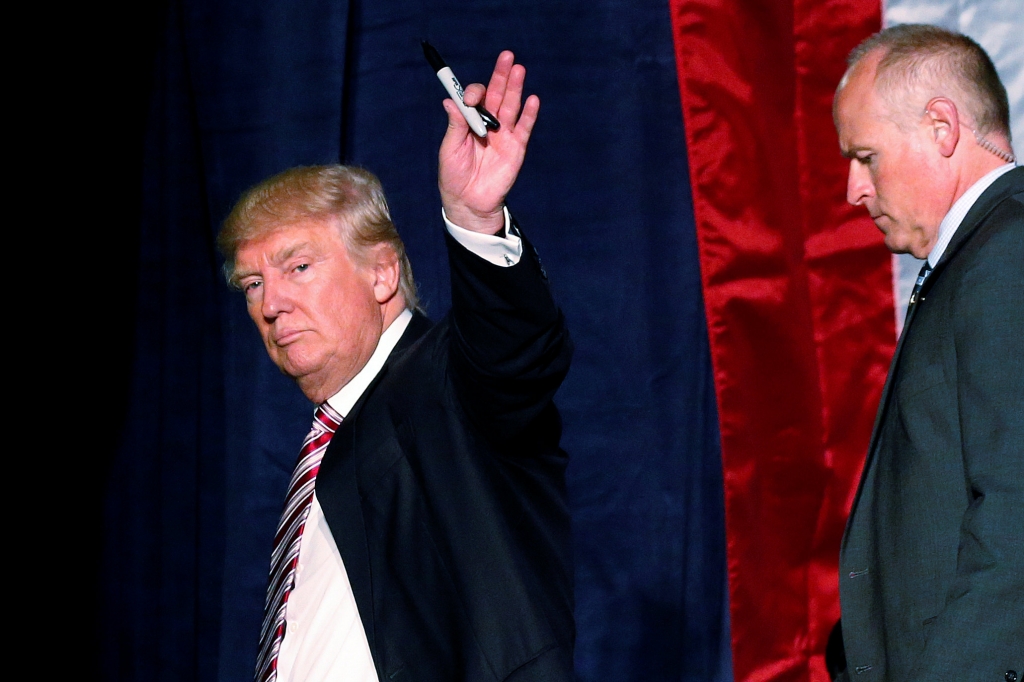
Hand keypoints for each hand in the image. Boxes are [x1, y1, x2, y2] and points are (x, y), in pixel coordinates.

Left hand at [438, 51, 539, 233]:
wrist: (468, 203)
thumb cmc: (454, 176)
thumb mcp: (450, 149)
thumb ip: (455, 126)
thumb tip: (451, 100)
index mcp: (470, 121)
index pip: (476, 98)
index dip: (473, 93)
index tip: (469, 99)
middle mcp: (488, 124)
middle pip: (498, 95)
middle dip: (502, 75)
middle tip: (507, 56)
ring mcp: (504, 135)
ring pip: (511, 106)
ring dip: (516, 88)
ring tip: (519, 69)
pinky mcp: (516, 149)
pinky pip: (524, 128)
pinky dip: (528, 114)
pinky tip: (532, 99)